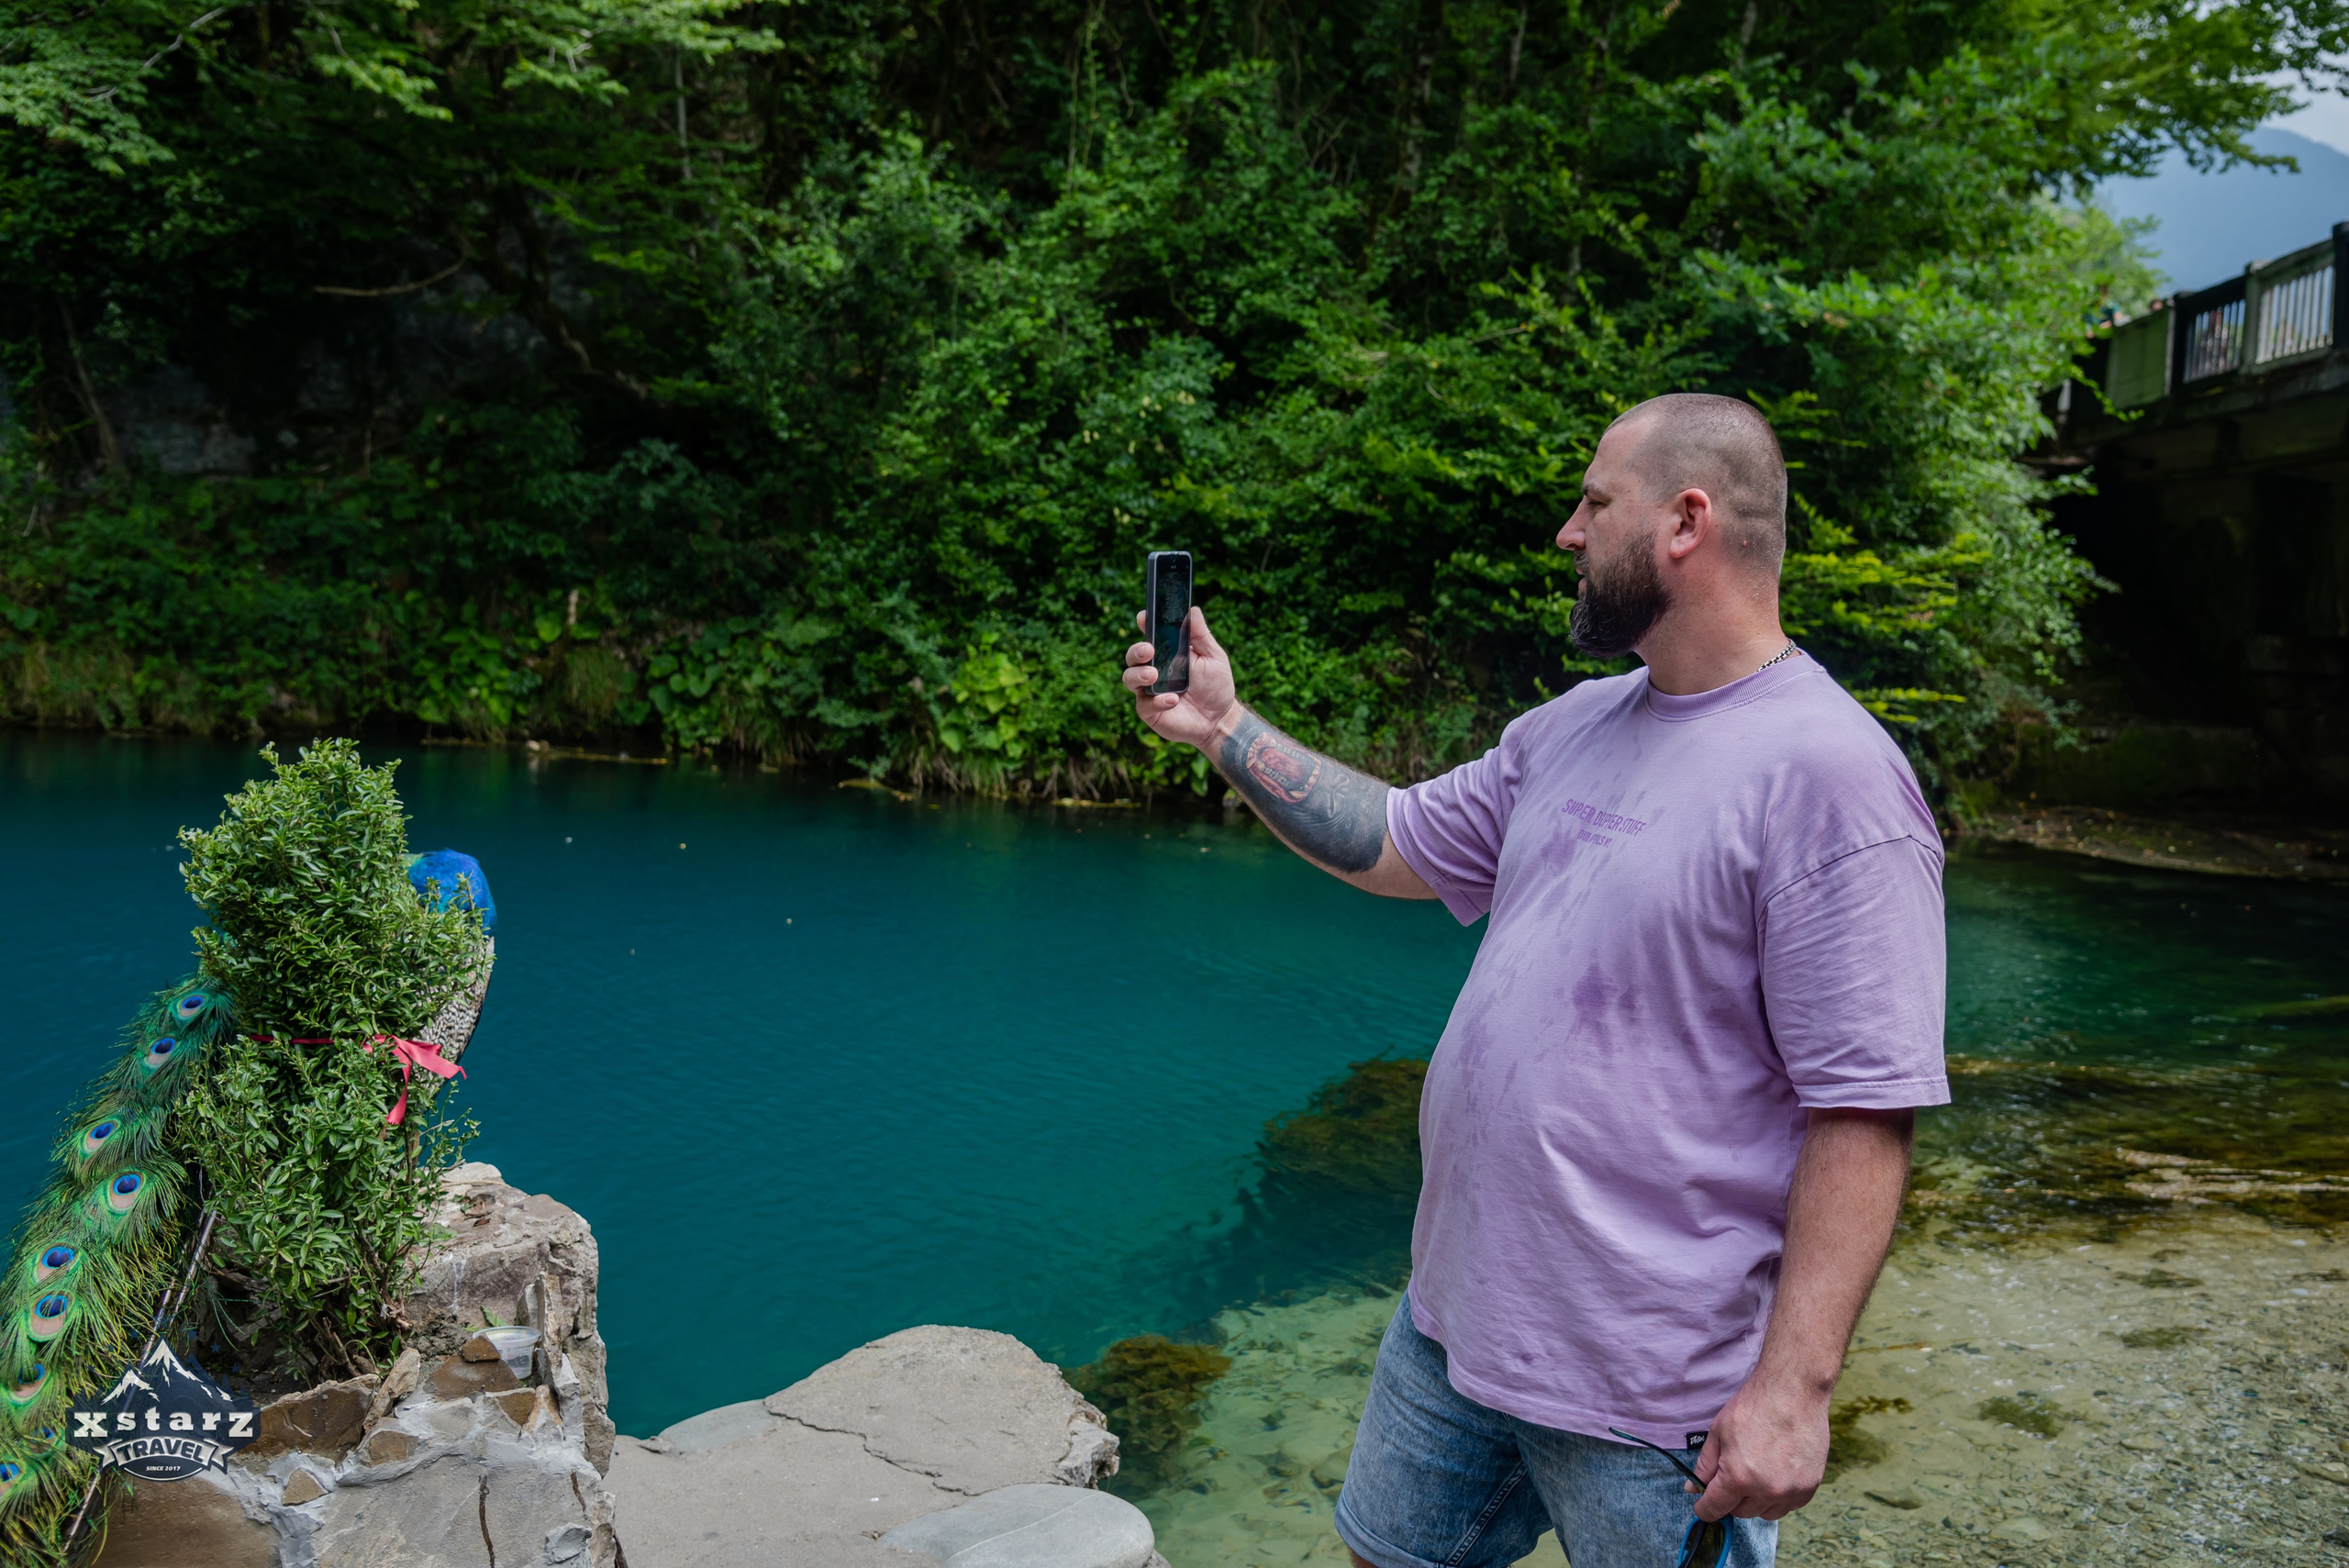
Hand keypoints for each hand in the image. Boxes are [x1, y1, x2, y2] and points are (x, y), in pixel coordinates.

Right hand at [1122, 606, 1237, 749]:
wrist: (1220, 718)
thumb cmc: (1216, 685)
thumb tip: (1193, 609)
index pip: (1150, 635)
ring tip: (1153, 675)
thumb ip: (1201, 634)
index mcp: (1167, 653)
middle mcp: (1154, 669)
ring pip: (1129, 678)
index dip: (1144, 624)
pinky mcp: (1150, 711)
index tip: (1143, 617)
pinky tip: (1173, 700)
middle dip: (1136, 650)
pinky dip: (1157, 701)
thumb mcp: (1213, 656)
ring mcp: (1149, 691)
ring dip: (1138, 674)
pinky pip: (1144, 704)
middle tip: (1148, 650)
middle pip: (1133, 656)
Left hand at [1688, 1373, 1830, 1521]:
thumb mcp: (1718, 1432)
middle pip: (1741, 1512)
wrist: (1794, 1391)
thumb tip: (1693, 1489)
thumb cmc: (1754, 1406)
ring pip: (1765, 1512)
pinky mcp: (1809, 1487)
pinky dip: (1778, 1496)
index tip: (1702, 1505)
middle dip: (1731, 1499)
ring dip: (1756, 1500)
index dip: (1704, 1508)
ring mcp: (1791, 1491)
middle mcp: (1766, 1490)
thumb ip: (1705, 1465)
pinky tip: (1775, 1474)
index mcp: (1738, 1477)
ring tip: (1756, 1473)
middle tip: (1731, 1476)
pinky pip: (1788, 1506)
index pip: (1715, 1508)